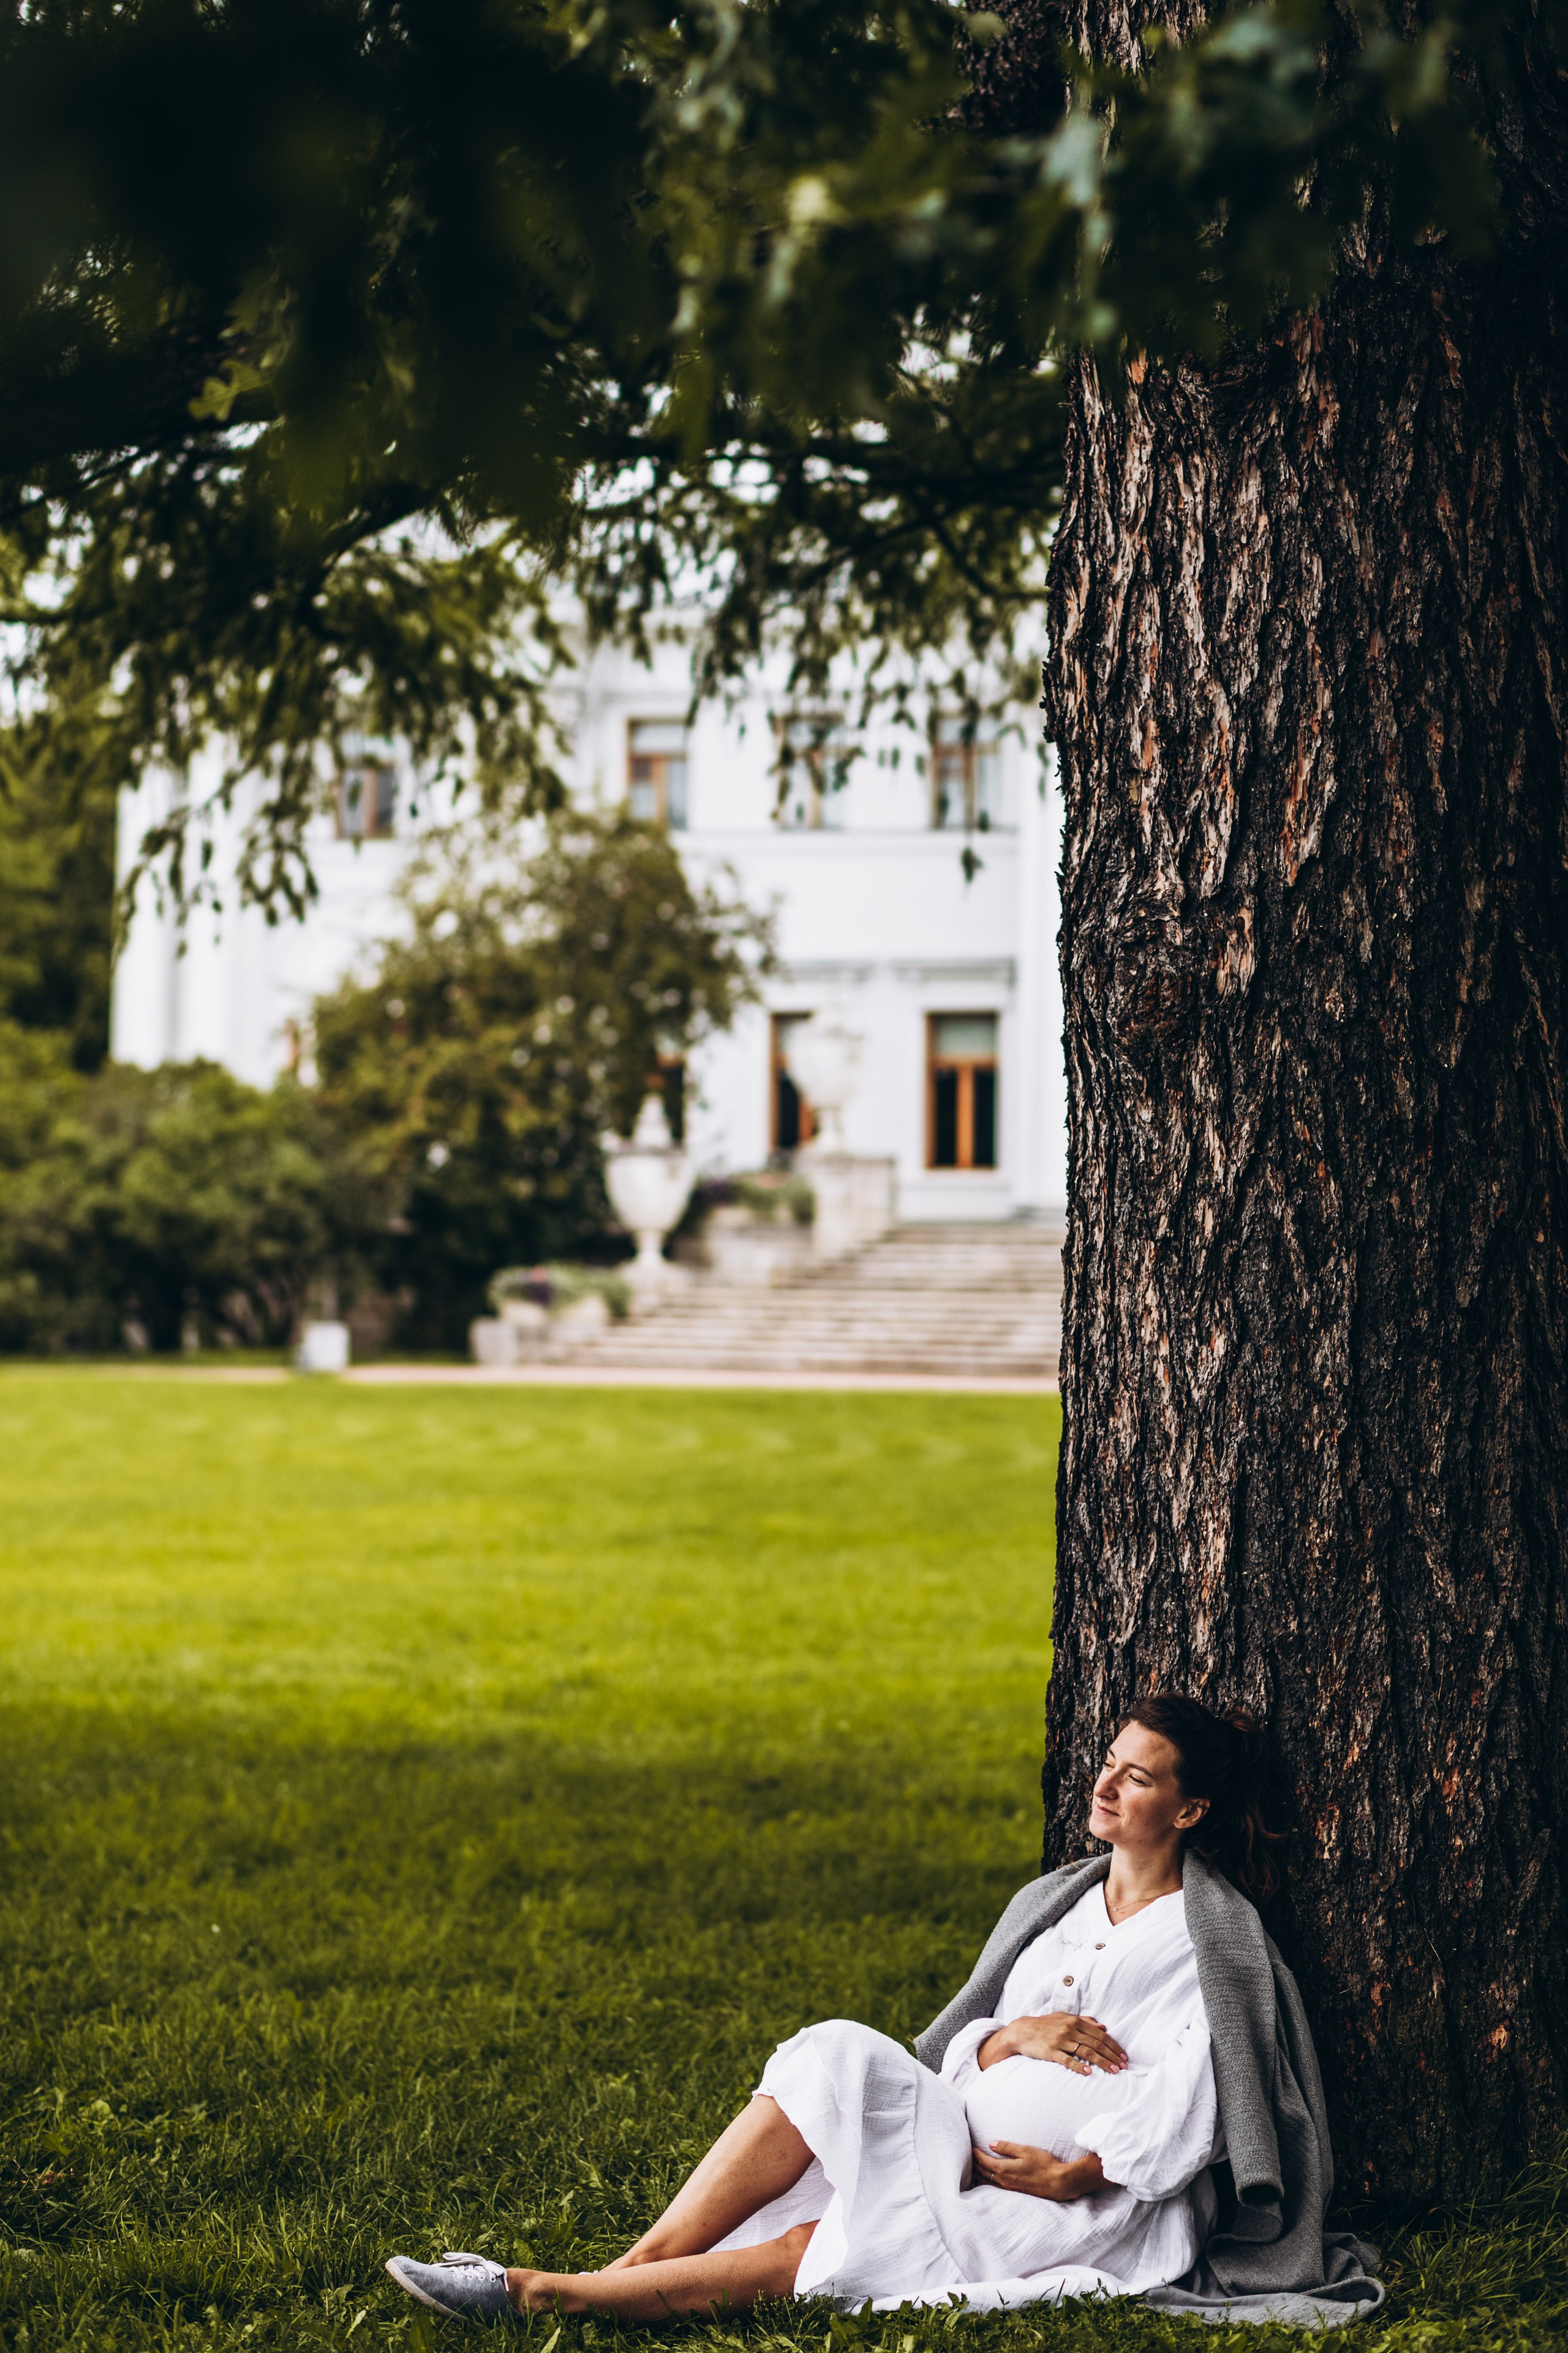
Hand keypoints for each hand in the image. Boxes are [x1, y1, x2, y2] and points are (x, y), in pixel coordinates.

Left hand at [971, 2141, 1105, 2200]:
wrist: (1058, 2183)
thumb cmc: (1043, 2164)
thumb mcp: (1025, 2150)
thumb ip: (1007, 2147)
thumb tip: (990, 2144)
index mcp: (1004, 2169)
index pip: (984, 2162)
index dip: (976, 2155)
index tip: (971, 2148)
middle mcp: (1004, 2181)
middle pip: (983, 2173)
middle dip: (974, 2165)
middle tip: (968, 2157)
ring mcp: (1009, 2189)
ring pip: (987, 2182)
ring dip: (979, 2175)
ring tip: (973, 2169)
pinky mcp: (1014, 2193)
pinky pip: (995, 2188)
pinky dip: (987, 2182)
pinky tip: (987, 2180)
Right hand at [976, 2012, 1126, 2073]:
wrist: (1023, 2031)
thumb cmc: (1046, 2025)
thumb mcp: (1064, 2018)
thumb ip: (1084, 2021)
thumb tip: (1104, 2026)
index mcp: (1074, 2020)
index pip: (1100, 2034)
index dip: (1113, 2045)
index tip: (1123, 2056)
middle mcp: (1069, 2029)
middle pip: (1096, 2044)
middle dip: (1112, 2056)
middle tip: (1123, 2066)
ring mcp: (1060, 2041)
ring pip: (1086, 2052)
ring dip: (1102, 2062)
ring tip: (1113, 2071)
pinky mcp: (1051, 2052)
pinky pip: (1068, 2060)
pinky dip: (1079, 2066)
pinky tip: (1089, 2073)